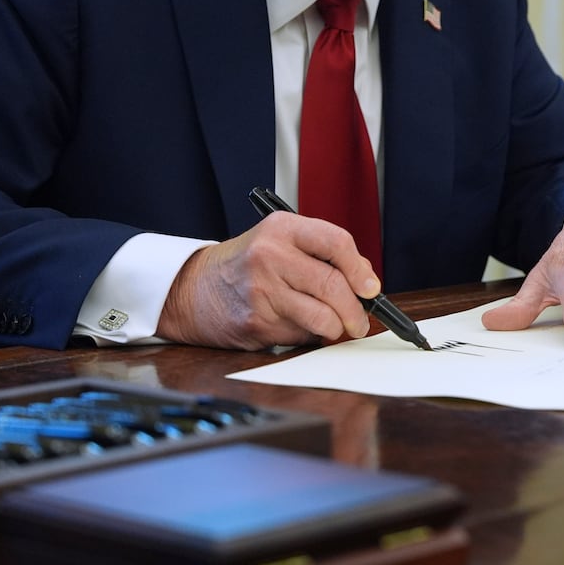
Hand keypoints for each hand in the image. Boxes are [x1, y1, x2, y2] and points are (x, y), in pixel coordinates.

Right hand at [155, 209, 376, 348]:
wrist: (193, 289)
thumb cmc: (247, 265)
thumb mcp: (280, 242)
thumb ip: (322, 254)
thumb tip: (366, 281)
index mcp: (282, 228)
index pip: (336, 242)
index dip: (360, 269)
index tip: (371, 288)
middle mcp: (270, 255)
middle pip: (332, 285)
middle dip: (355, 310)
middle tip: (360, 321)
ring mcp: (261, 290)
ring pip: (321, 316)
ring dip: (335, 328)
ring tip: (334, 327)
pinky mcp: (255, 322)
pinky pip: (299, 335)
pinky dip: (307, 336)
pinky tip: (295, 326)